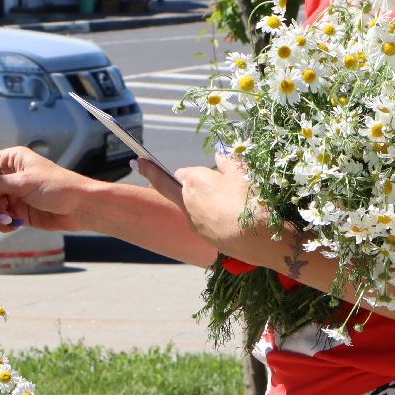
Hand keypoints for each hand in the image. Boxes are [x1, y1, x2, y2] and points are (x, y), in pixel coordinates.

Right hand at [0, 146, 99, 232]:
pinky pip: (1, 218)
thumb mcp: (21, 183)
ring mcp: (14, 195)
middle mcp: (10, 176)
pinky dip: (3, 223)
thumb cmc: (57, 186)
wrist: (82, 208)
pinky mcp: (19, 212)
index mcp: (11, 160)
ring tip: (3, 220)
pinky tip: (13, 224)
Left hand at [140, 153, 257, 254]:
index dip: (186, 169)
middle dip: (153, 175)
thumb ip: (228, 162)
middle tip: (139, 164)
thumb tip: (220, 155)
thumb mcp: (242, 173)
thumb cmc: (249, 200)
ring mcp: (193, 220)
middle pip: (171, 187)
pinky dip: (210, 216)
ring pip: (190, 206)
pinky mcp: (202, 235)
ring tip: (226, 200)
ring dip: (199, 201)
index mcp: (193, 181)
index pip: (181, 172)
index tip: (142, 160)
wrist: (256, 239)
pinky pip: (202, 221)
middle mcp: (187, 200)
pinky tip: (229, 217)